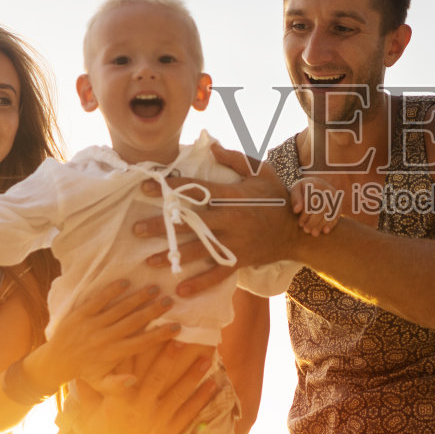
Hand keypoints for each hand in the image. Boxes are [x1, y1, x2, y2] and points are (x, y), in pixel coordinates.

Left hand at [35, 280, 178, 388]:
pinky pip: (98, 300)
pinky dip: (111, 291)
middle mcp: (105, 338)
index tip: (177, 326)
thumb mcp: (101, 383)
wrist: (56, 360)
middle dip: (153, 310)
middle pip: (134, 321)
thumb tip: (136, 380)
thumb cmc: (85, 372)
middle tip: (170, 300)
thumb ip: (118, 385)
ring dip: (138, 297)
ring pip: (119, 308)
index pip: (142, 343)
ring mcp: (92, 324)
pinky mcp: (81, 314)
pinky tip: (125, 282)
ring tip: (154, 288)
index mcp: (113, 354)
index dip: (161, 334)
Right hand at [72, 342, 218, 433]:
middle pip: (157, 378)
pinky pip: (188, 413)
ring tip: (207, 356)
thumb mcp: (90, 417)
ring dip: (193, 374)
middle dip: (169, 357)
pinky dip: (202, 399)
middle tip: (180, 337)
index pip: (127, 371)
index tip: (145, 332)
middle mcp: (138, 410)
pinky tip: (213, 385)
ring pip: (178, 393)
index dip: (136, 351)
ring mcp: (156, 422)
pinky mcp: (169, 433)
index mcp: (117, 403)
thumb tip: (78, 369)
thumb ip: (86, 392)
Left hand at [134, 144, 300, 296]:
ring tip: (149, 261)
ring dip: (173, 256)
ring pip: (199, 250)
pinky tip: (180, 289)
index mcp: (233, 195)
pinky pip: (217, 273)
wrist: (298, 230)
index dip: (170, 188)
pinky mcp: (240, 259)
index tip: (146, 187)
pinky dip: (200, 283)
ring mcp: (235, 242)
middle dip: (162, 226)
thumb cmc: (278, 198)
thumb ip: (235, 158)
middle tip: (136, 229)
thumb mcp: (261, 172)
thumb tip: (211, 145)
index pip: (196, 189)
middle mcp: (231, 219)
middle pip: (190, 222)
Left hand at [290, 177, 339, 235]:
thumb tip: (296, 210)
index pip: (311, 201)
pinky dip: (332, 223)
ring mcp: (334, 195)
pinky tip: (325, 231)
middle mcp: (326, 188)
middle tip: (307, 231)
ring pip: (330, 211)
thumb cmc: (301, 189)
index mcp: (314, 184)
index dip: (306, 214)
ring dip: (322, 224)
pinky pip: (337, 213)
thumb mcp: (295, 190)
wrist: (313, 184)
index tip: (300, 224)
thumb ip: (295, 199)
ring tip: (314, 233)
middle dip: (314, 221)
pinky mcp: (338, 201)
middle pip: (322, 207)